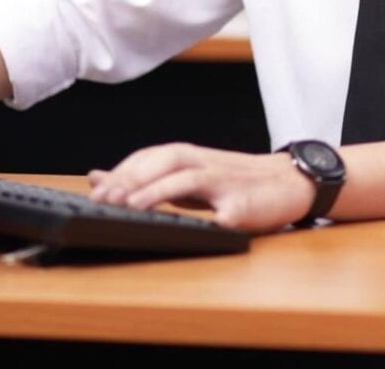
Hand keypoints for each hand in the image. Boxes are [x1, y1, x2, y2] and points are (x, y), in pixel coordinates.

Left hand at [88, 143, 316, 233]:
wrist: (288, 183)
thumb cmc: (231, 182)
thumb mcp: (184, 176)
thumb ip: (143, 177)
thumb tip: (96, 178)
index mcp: (189, 157)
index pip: (148, 157)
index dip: (121, 172)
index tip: (97, 191)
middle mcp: (204, 164)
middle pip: (164, 161)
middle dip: (132, 179)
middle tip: (105, 199)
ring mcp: (224, 183)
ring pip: (188, 177)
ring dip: (158, 190)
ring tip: (133, 206)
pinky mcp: (243, 205)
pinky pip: (224, 211)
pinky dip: (207, 217)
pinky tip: (191, 227)